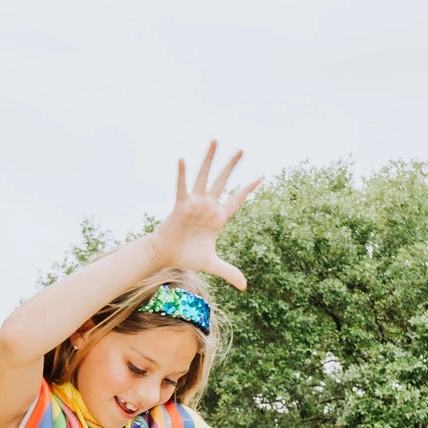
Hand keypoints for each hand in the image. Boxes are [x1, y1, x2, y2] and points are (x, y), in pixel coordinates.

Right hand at [148, 142, 261, 289]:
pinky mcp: (180, 205)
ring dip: (210, 159)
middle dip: (232, 166)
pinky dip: (182, 174)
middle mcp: (208, 206)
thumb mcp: (212, 265)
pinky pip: (182, 187)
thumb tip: (245, 287)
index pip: (237, 200)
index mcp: (218, 218)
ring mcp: (194, 203)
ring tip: (215, 140)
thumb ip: (229, 272)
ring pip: (205, 177)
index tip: (261, 177)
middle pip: (223, 181)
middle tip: (242, 150)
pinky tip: (182, 159)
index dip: (248, 190)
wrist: (167, 256)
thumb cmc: (188, 256)